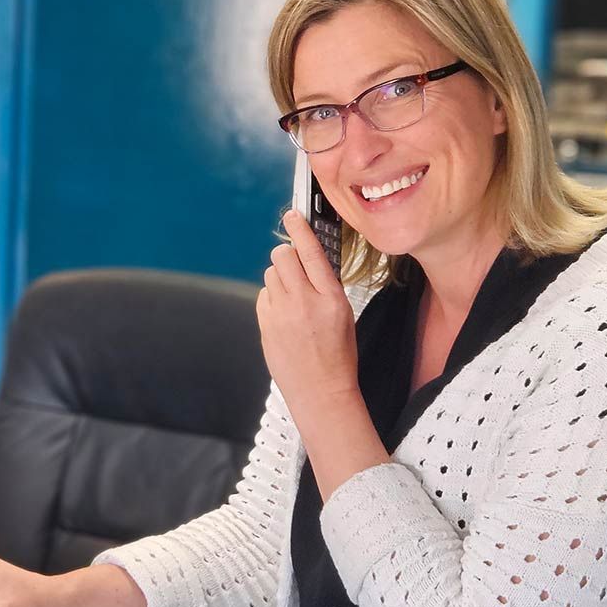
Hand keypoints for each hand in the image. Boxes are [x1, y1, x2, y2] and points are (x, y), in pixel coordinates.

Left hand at [257, 211, 359, 412]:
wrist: (321, 392)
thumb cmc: (338, 355)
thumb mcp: (343, 314)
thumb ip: (324, 286)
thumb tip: (304, 260)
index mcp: (331, 297)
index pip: (311, 252)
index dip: (300, 229)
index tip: (292, 214)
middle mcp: (304, 302)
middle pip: (282, 256)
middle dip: (286, 255)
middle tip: (294, 267)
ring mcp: (282, 314)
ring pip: (271, 274)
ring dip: (279, 278)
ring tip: (293, 299)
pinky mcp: (265, 325)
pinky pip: (264, 295)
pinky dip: (272, 298)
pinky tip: (284, 316)